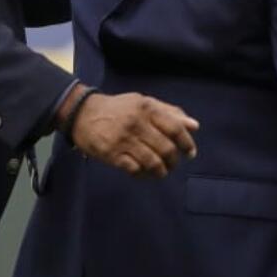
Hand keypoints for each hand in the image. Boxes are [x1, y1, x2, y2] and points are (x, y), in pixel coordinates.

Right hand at [65, 90, 198, 177]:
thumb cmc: (118, 108)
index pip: (175, 128)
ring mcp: (123, 139)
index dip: (186, 143)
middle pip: (166, 149)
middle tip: (173, 163)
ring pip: (153, 162)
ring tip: (161, 171)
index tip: (190, 152)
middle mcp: (136, 123)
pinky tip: (144, 172)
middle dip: (174, 161)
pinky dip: (143, 174)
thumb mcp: (143, 102)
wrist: (82, 113)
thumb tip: (195, 126)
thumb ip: (169, 112)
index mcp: (146, 108)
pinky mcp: (112, 154)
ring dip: (161, 171)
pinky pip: (135, 170)